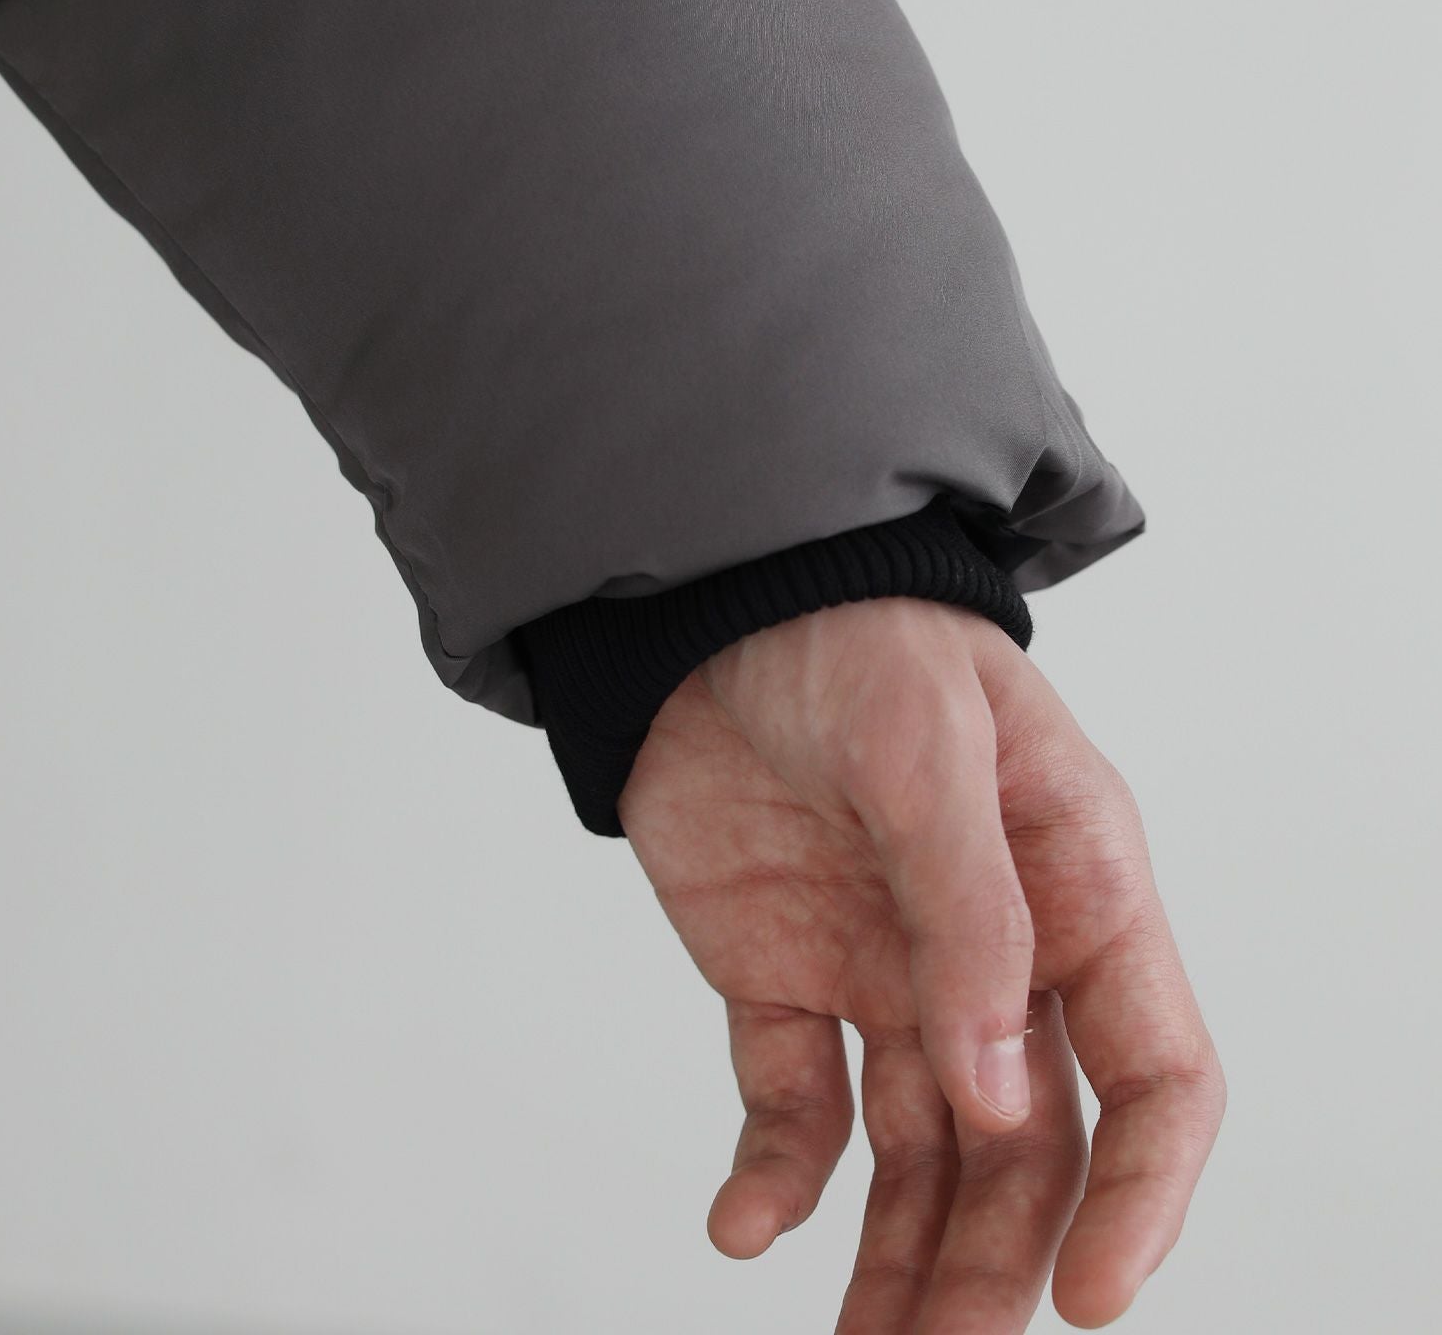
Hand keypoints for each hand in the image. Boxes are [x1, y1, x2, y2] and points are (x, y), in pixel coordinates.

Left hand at [620, 598, 1223, 1330]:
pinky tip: (741, 1228)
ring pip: (920, 1158)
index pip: (1156, 1072)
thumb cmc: (854, 638)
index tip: (1088, 1300)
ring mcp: (891, 974)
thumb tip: (1002, 1095)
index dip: (1142, 1195)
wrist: (715, 607)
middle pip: (1029, 1150)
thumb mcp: (930, 748)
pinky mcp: (788, 981)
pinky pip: (794, 1104)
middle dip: (998, 1265)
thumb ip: (971, 911)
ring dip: (897, 1262)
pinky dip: (776, 1176)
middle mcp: (998, 954)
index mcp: (1079, 889)